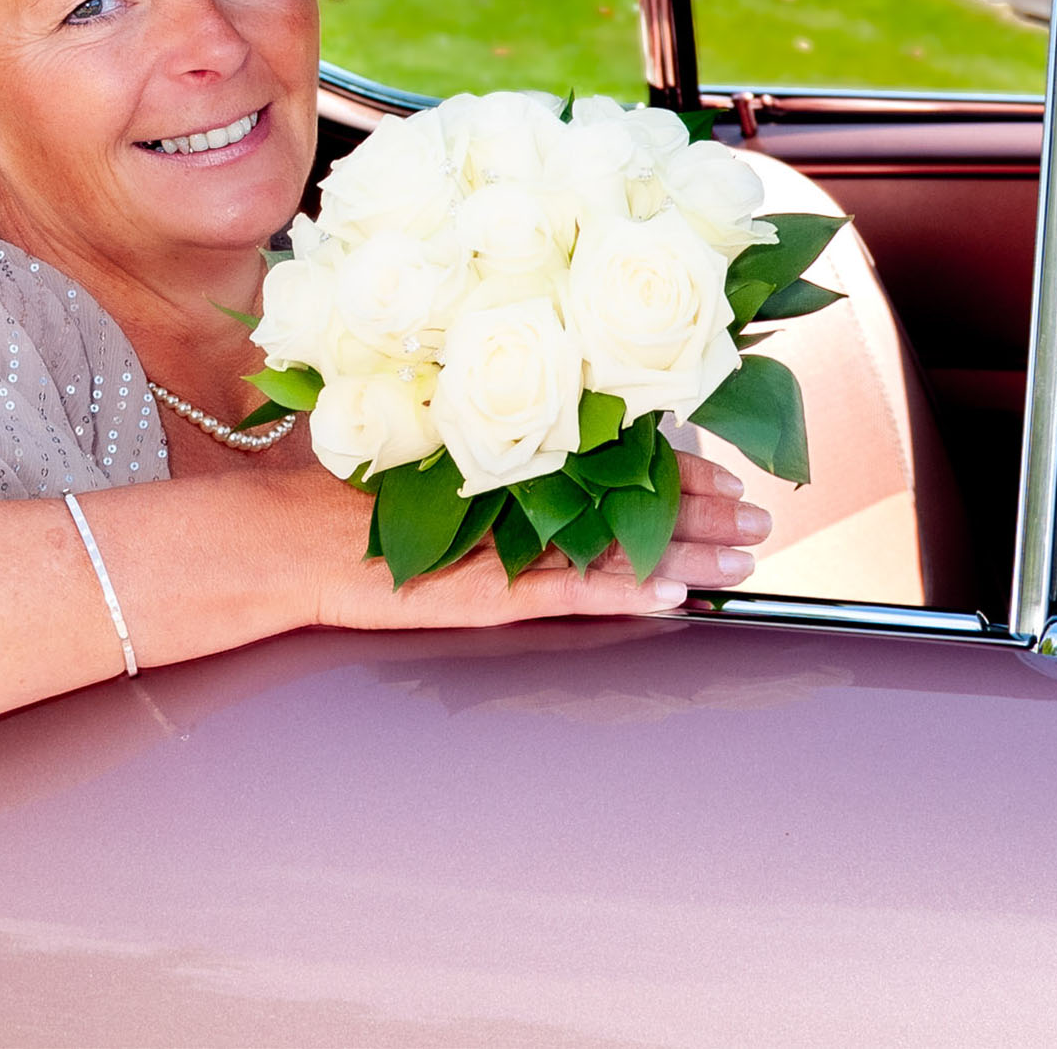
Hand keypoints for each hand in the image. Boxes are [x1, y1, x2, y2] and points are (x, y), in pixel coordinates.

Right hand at [300, 450, 769, 632]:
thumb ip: (502, 468)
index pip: (616, 459)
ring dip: (688, 551)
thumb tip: (562, 463)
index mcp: (516, 460)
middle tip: (763, 517)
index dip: (680, 467)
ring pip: (618, 543)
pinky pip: (574, 592)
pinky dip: (627, 592)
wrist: (293, 540)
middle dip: (704, 509)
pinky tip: (675, 597)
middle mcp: (521, 491)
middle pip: (632, 497)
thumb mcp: (441, 473)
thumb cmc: (356, 503)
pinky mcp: (490, 591)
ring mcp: (508, 542)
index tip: (730, 475)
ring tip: (744, 561)